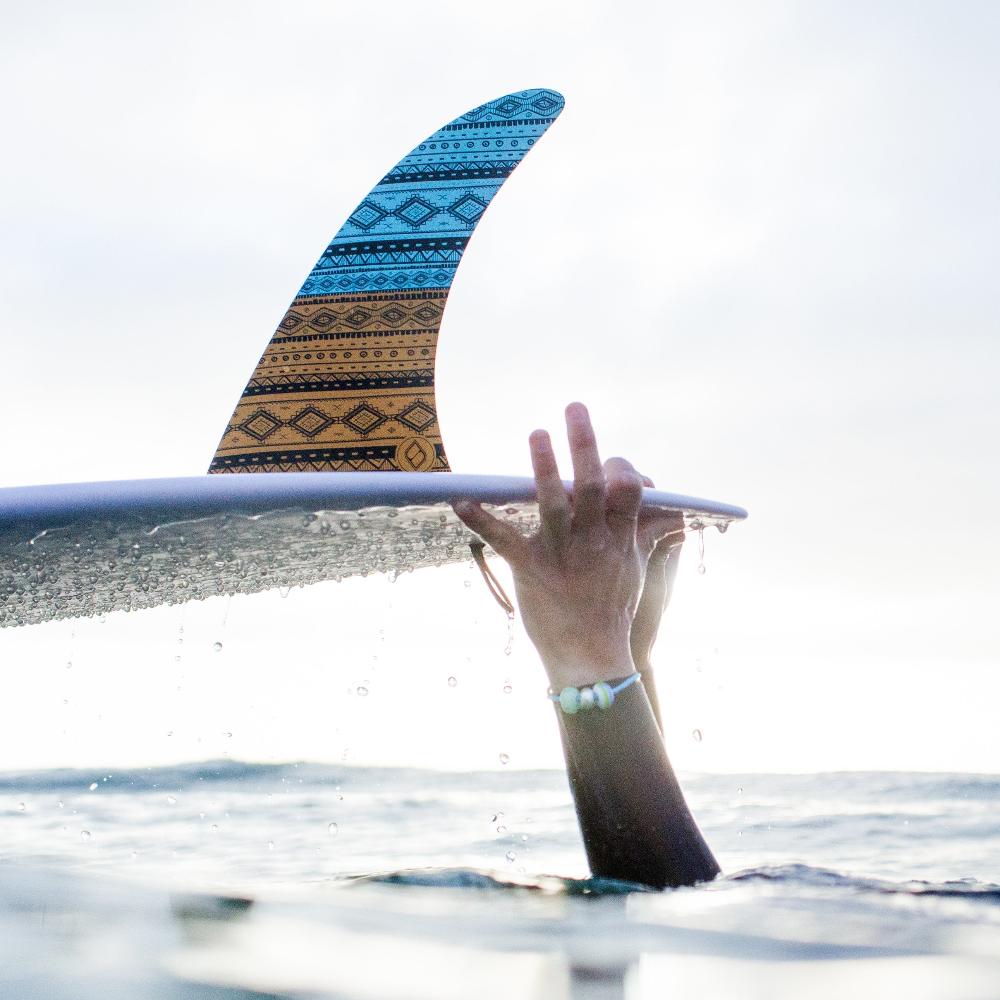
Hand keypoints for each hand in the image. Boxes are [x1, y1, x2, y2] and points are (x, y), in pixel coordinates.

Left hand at [454, 403, 678, 690]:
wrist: (591, 660)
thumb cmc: (613, 614)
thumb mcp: (637, 571)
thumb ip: (646, 535)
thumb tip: (673, 513)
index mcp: (619, 539)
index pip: (628, 491)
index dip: (622, 471)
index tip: (613, 462)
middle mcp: (593, 542)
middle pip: (592, 485)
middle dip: (584, 444)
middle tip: (574, 407)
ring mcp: (561, 555)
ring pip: (554, 504)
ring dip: (545, 467)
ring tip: (537, 434)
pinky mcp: (531, 570)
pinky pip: (505, 539)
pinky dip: (481, 520)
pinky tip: (459, 500)